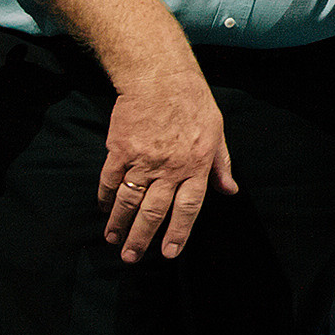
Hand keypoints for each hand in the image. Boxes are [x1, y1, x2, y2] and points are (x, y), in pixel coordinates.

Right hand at [97, 71, 237, 261]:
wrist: (160, 76)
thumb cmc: (194, 102)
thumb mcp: (217, 132)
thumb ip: (222, 165)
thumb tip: (229, 191)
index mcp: (196, 165)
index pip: (188, 208)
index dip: (179, 232)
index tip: (169, 253)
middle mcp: (170, 167)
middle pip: (154, 212)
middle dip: (142, 238)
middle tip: (132, 257)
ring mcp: (143, 160)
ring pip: (129, 201)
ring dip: (120, 225)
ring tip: (114, 241)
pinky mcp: (120, 150)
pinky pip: (110, 181)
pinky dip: (106, 199)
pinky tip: (105, 211)